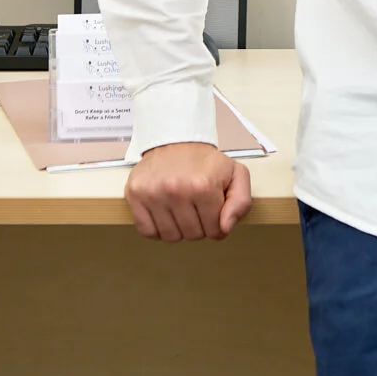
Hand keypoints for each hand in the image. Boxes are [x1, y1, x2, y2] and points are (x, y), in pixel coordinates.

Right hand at [124, 140, 251, 242]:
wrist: (174, 138)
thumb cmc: (204, 161)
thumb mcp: (235, 173)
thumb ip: (241, 202)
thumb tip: (225, 227)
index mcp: (203, 186)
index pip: (216, 231)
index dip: (217, 224)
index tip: (213, 209)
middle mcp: (176, 190)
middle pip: (193, 236)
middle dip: (198, 226)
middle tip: (196, 206)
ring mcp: (153, 193)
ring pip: (171, 237)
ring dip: (178, 228)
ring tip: (181, 208)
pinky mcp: (135, 195)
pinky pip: (148, 232)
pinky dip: (157, 229)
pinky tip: (164, 212)